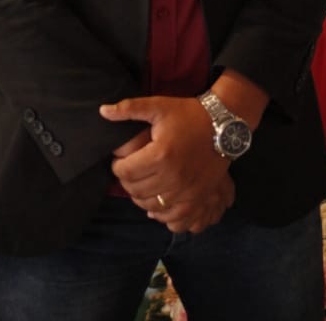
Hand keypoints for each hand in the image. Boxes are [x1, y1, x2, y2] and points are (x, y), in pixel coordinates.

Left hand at [100, 95, 234, 233]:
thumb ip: (129, 108)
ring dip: (141, 198)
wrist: (223, 125)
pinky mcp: (197, 200)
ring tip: (143, 183)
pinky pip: (173, 219)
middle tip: (131, 171)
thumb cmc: (188, 114)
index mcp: (160, 155)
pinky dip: (161, 215)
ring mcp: (186, 192)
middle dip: (127, 181)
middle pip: (135, 191)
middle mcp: (172, 177)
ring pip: (150, 207)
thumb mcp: (159, 106)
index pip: (125, 172)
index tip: (121, 160)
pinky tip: (158, 204)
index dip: (117, 166)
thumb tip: (102, 111)